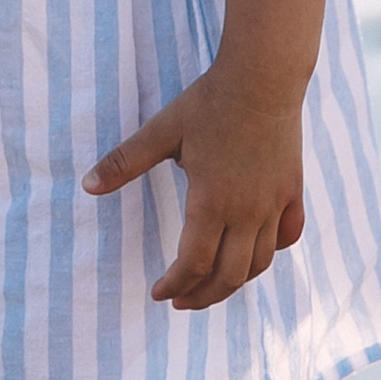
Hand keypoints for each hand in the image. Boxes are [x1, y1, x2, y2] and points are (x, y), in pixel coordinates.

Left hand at [84, 66, 306, 308]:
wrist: (264, 77)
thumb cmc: (210, 102)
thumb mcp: (162, 131)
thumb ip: (125, 162)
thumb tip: (87, 186)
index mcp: (211, 203)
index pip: (193, 264)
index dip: (174, 285)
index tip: (158, 294)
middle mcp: (247, 212)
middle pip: (228, 277)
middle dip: (202, 297)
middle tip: (181, 302)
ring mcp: (274, 203)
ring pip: (259, 263)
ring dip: (234, 282)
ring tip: (213, 284)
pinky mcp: (293, 190)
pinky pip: (287, 235)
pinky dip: (271, 251)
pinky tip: (254, 251)